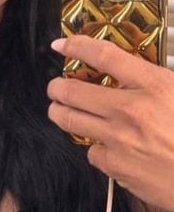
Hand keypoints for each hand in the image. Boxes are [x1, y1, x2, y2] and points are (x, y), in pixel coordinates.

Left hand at [47, 35, 173, 211]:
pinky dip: (95, 147)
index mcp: (154, 86)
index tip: (60, 45)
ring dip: (59, 112)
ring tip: (61, 109)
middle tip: (56, 87)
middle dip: (56, 87)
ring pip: (68, 120)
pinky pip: (90, 151)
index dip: (76, 47)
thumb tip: (121, 72)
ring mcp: (119, 140)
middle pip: (71, 91)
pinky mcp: (115, 166)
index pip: (104, 56)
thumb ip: (152, 80)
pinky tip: (105, 146)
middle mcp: (131, 110)